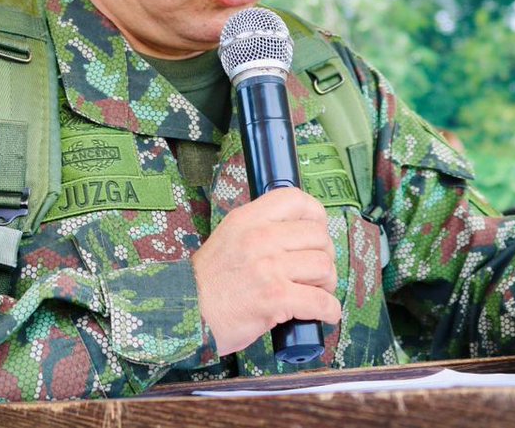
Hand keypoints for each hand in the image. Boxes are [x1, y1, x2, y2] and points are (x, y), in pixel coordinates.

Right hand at [192, 187, 340, 355]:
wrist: (186, 311)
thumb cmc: (211, 281)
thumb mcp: (230, 237)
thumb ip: (259, 229)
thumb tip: (299, 233)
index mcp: (248, 219)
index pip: (296, 200)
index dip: (316, 216)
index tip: (318, 233)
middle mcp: (259, 238)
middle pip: (318, 237)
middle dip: (325, 257)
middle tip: (318, 273)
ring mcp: (268, 267)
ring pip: (323, 267)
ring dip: (327, 284)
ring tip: (317, 293)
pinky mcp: (275, 298)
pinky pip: (319, 301)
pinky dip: (329, 311)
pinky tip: (324, 314)